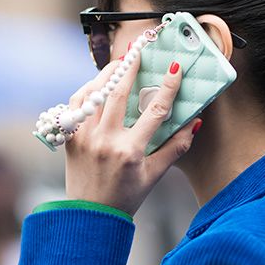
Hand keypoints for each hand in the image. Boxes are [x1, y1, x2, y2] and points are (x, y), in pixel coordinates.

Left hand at [63, 53, 200, 216]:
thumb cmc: (125, 197)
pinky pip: (77, 104)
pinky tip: (100, 84)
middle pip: (119, 93)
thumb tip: (194, 122)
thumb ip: (176, 148)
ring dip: (108, 74)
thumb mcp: (155, 176)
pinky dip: (88, 90)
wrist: (89, 216)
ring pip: (95, 94)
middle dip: (131, 67)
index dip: (168, 86)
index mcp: (130, 152)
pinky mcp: (70, 137)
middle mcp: (106, 141)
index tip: (175, 67)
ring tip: (121, 62)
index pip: (155, 111)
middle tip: (140, 48)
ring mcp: (84, 138)